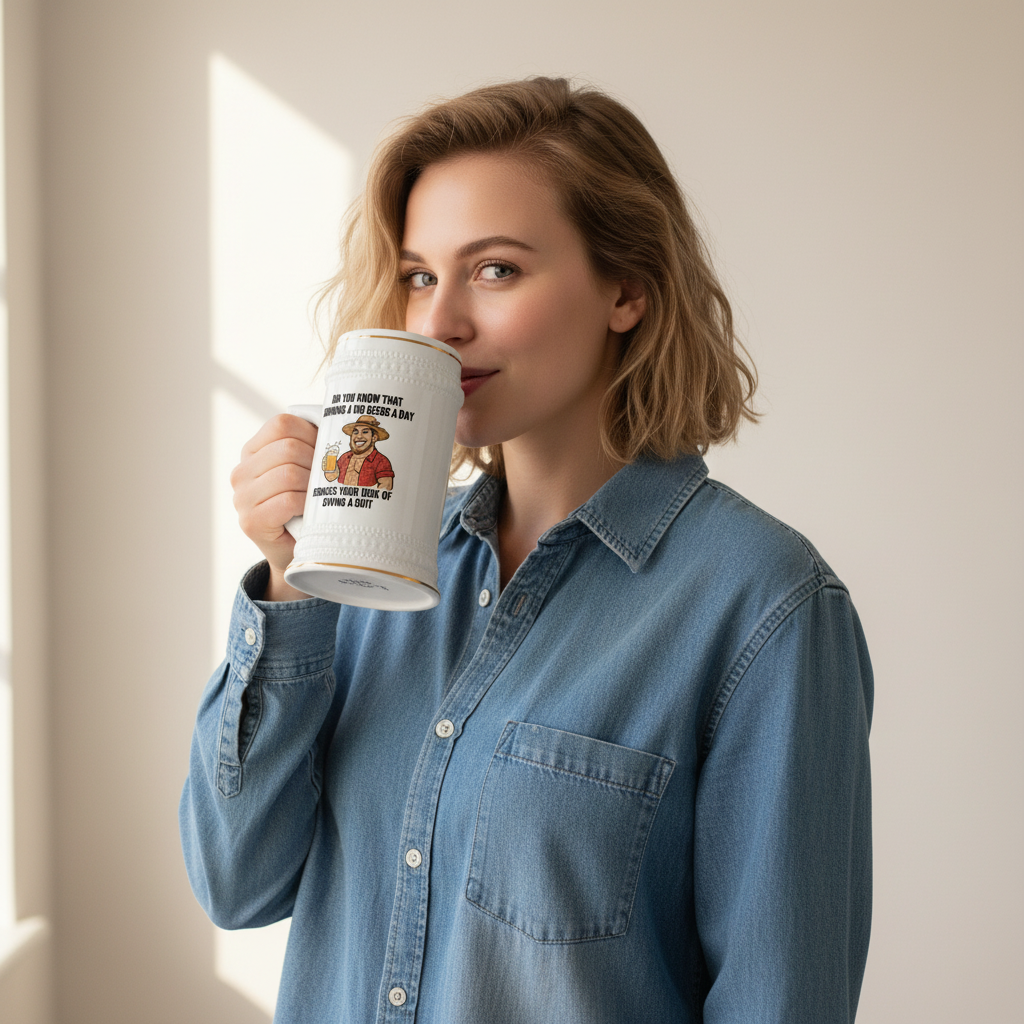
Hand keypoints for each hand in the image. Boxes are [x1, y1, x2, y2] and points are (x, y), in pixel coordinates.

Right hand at [231, 413, 317, 600]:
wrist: (296, 550)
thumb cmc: (305, 505)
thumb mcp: (303, 468)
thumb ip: (309, 445)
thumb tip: (338, 422)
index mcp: (252, 451)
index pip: (282, 424)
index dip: (311, 434)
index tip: (324, 452)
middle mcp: (241, 471)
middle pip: (288, 448)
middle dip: (316, 462)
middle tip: (327, 479)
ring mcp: (242, 497)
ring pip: (288, 473)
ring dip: (312, 485)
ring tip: (318, 496)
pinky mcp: (250, 521)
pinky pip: (287, 500)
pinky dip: (306, 504)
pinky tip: (309, 511)